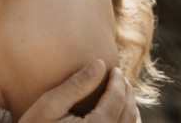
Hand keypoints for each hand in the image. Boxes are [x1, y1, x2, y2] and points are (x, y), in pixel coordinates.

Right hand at [18, 60, 139, 122]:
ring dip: (130, 109)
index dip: (117, 83)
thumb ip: (76, 85)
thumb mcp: (50, 104)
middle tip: (121, 78)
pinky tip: (119, 114)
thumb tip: (100, 64)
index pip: (116, 101)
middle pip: (128, 115)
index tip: (115, 69)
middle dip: (127, 94)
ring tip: (122, 93)